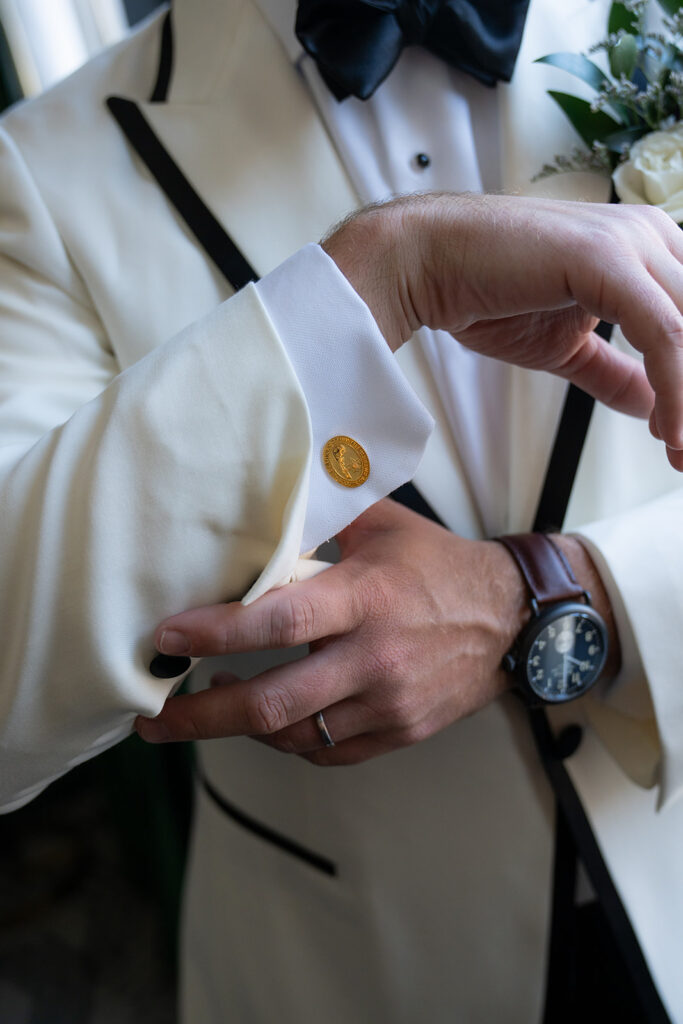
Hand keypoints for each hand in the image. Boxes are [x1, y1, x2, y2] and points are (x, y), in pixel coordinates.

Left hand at [136, 500, 529, 762]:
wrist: (513, 622)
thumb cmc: (440, 566)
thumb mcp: (384, 526)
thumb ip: (322, 512)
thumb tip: (260, 494)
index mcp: (366, 599)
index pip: (279, 621)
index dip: (217, 633)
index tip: (167, 639)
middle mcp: (375, 658)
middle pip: (273, 701)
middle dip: (202, 716)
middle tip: (154, 719)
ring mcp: (389, 704)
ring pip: (294, 735)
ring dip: (240, 727)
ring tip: (204, 710)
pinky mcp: (400, 732)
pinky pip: (326, 753)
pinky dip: (287, 741)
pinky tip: (268, 720)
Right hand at [323, 193, 682, 469]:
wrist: (427, 263)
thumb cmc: (485, 289)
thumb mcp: (567, 347)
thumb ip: (616, 373)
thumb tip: (652, 404)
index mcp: (648, 248)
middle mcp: (650, 235)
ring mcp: (632, 243)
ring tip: (682, 454)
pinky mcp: (607, 260)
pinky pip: (664, 334)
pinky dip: (674, 390)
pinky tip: (668, 431)